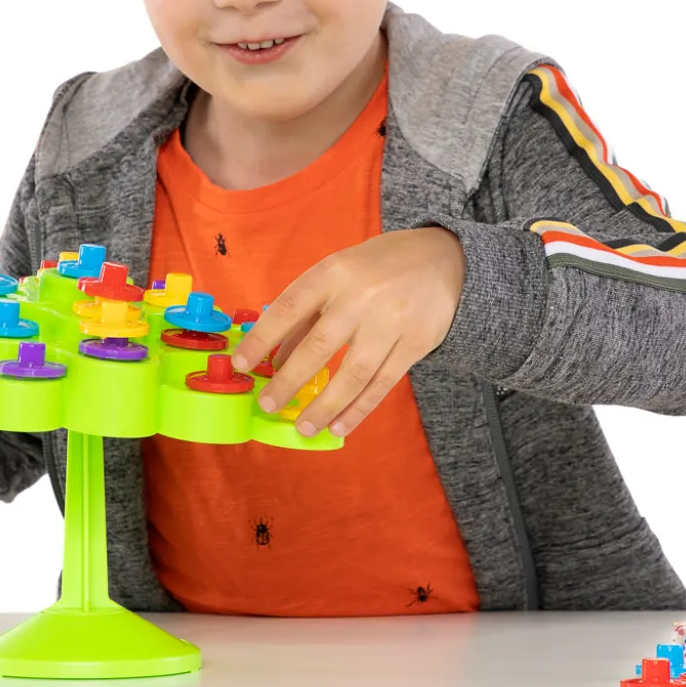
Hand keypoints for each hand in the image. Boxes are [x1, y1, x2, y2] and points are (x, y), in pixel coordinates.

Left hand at [228, 226, 465, 438]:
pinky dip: (359, 409)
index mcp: (334, 272)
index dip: (261, 339)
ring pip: (353, 374)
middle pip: (319, 347)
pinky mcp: (416, 344)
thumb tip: (273, 357)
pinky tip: (340, 426)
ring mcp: (391, 322)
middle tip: (268, 405)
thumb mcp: (338, 273)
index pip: (288, 309)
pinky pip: (382, 384)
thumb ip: (308, 311)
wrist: (444, 259)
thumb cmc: (378, 267)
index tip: (240, 365)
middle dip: (288, 381)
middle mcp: (361, 296)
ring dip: (324, 406)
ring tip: (303, 427)